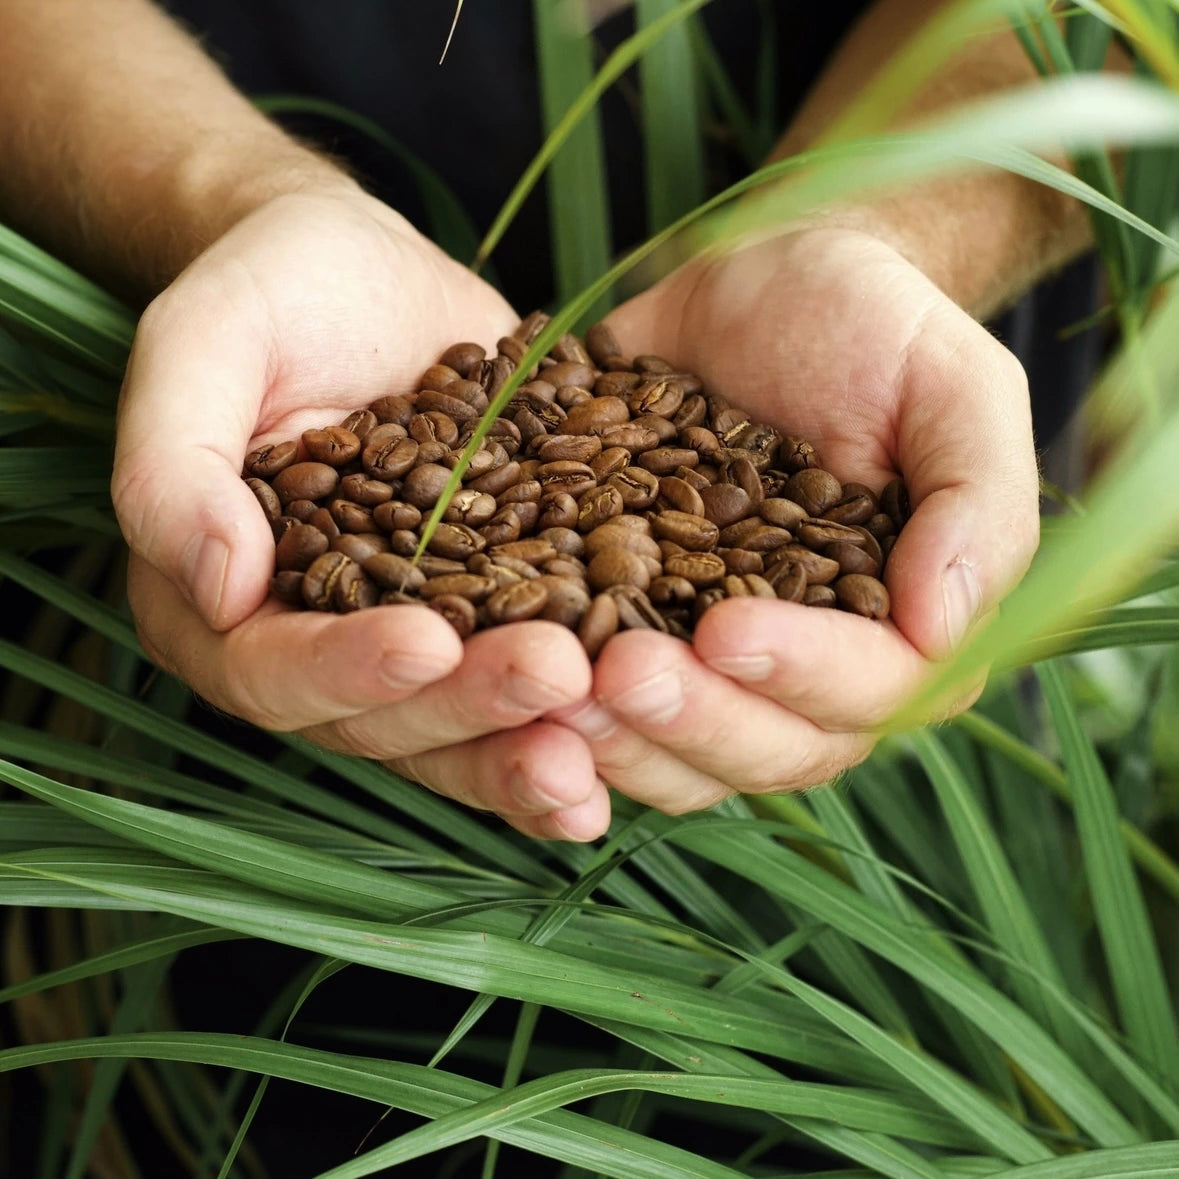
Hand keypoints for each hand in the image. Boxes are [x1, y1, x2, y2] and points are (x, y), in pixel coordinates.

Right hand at [113, 188, 609, 839]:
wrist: (371, 276)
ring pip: (459, 728)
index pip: (270, 668)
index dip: (344, 668)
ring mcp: (408, 640)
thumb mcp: (204, 342)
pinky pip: (524, 688)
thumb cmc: (273, 292)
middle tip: (558, 674)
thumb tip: (220, 588)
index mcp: (221, 604)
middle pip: (381, 719)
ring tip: (606, 741)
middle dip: (468, 706)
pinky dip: (577, 718)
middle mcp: (312, 645)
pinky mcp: (486, 618)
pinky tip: (635, 726)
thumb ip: (175, 461)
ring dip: (530, 741)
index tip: (426, 642)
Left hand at [552, 227, 1038, 812]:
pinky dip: (556, 714)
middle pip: (768, 747)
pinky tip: (502, 685)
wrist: (760, 284)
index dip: (804, 676)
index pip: (873, 693)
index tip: (728, 627)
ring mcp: (714, 664)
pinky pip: (602, 711)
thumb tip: (945, 631)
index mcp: (902, 627)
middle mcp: (810, 670)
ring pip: (680, 754)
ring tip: (553, 694)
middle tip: (618, 672)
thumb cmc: (871, 325)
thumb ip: (975, 503)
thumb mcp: (951, 385)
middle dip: (694, 720)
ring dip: (618, 742)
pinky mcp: (633, 632)